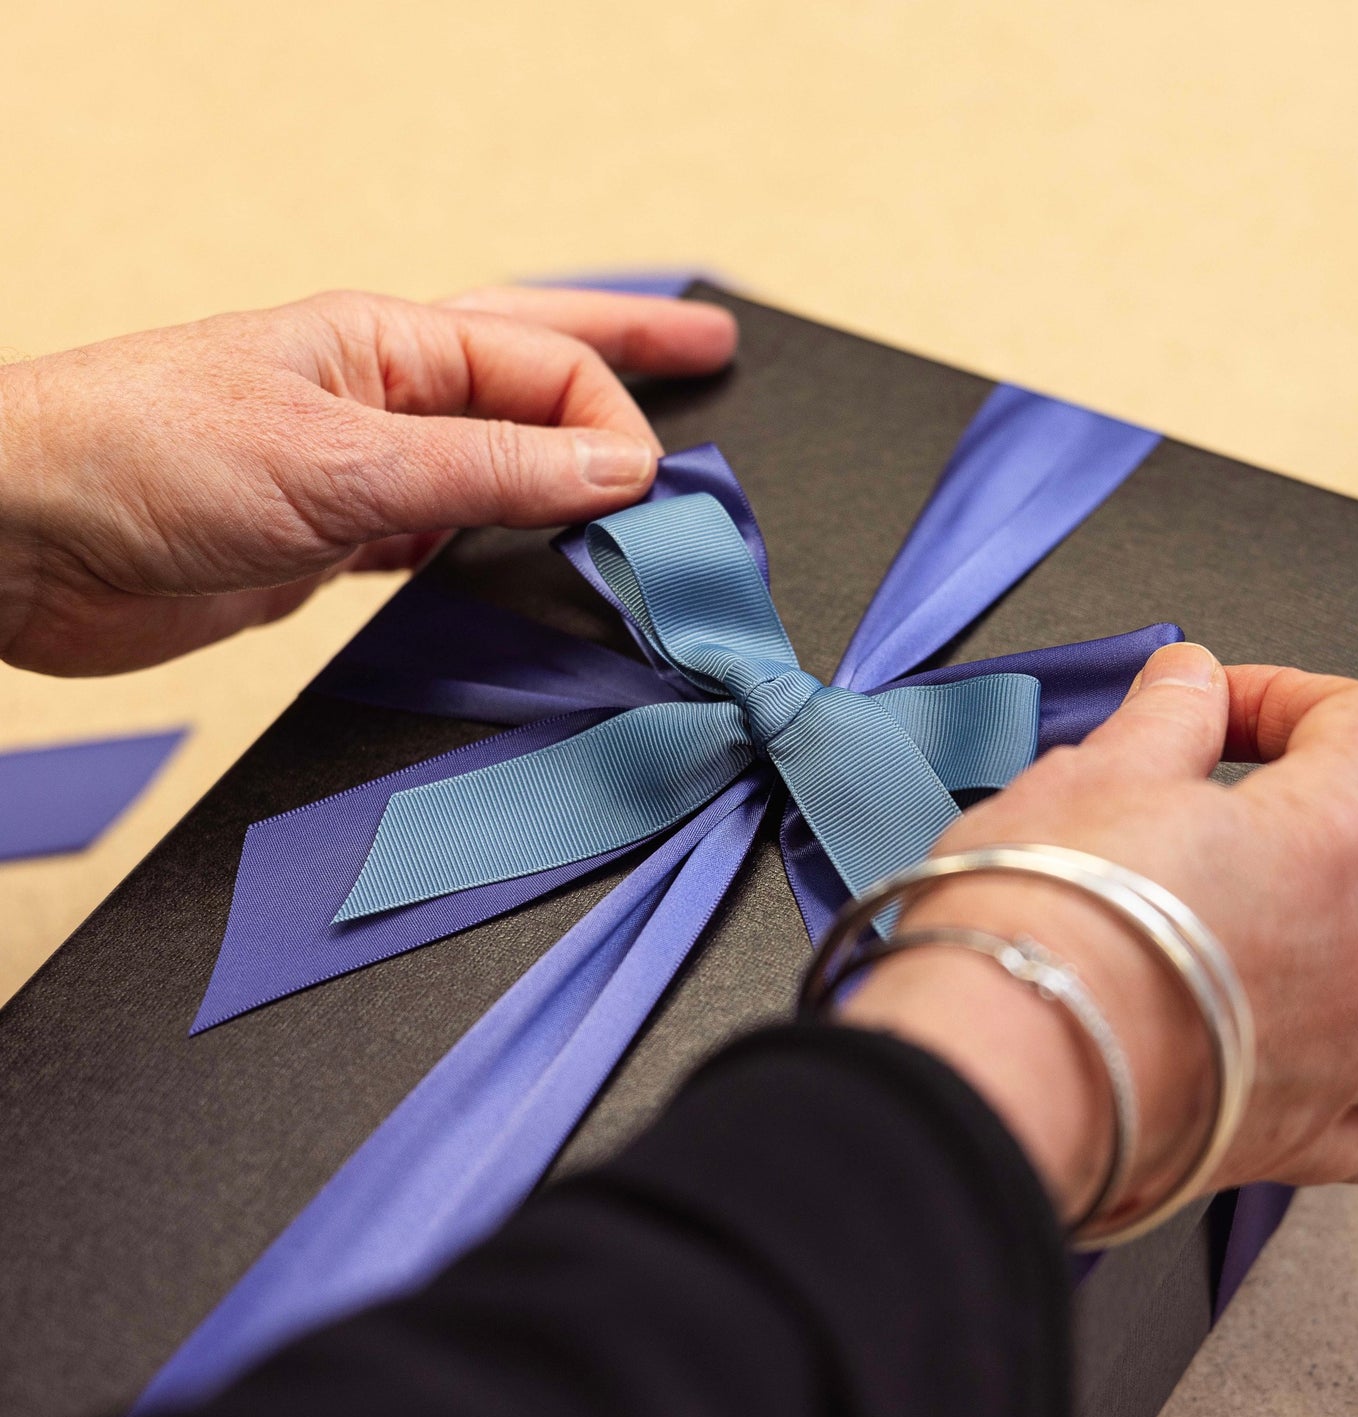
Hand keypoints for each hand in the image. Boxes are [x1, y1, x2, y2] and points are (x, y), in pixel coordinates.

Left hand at [0, 286, 736, 673]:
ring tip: (641, 463)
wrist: (18, 539)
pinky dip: (504, 540)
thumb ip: (488, 472)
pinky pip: (448, 530)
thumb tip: (617, 471)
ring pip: (498, 454)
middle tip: (710, 347)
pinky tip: (534, 550)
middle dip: (627, 357)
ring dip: (571, 459)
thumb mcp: (341, 462)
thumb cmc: (141, 457)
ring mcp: (362, 468)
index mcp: (386, 344)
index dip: (613, 425)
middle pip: (535, 367)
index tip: (651, 493)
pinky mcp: (333, 540)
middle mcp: (384, 398)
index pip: (543, 369)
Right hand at [843, 643, 1357, 1229]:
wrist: (996, 1066)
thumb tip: (1187, 681)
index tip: (1225, 706)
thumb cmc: (1032, 926)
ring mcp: (1337, 1058)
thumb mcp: (1087, 777)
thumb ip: (1161, 720)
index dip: (1294, 695)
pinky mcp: (1283, 1139)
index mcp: (1321, 843)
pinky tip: (1332, 1061)